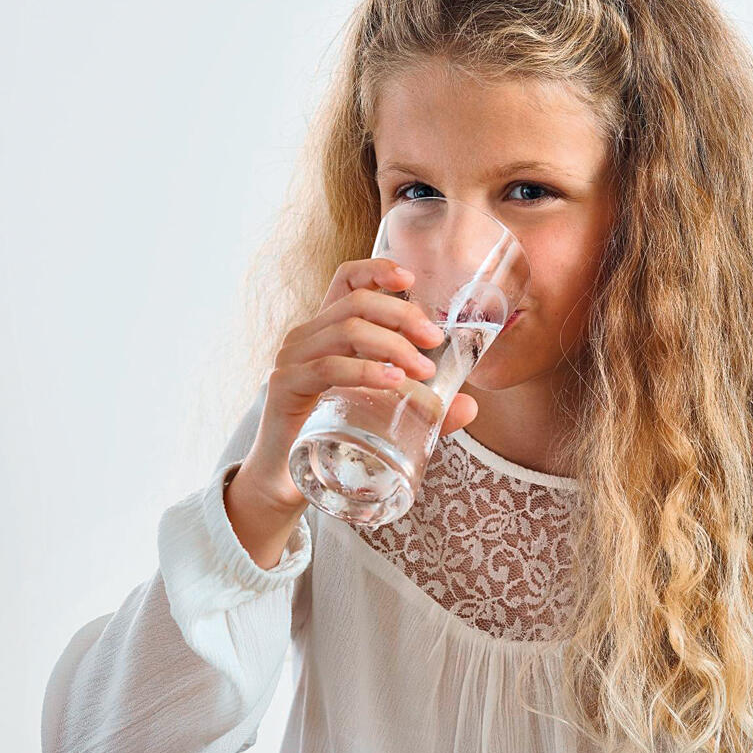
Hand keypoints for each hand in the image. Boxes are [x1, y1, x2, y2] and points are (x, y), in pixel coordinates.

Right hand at [238, 257, 478, 512]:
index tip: (411, 280)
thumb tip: (469, 407)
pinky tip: (393, 382)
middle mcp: (306, 338)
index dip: (377, 270)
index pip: (346, 281)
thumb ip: (423, 409)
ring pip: (346, 330)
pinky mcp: (285, 388)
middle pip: (356, 302)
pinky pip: (328, 367)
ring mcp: (292, 360)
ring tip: (422, 371)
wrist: (283, 482)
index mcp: (327, 333)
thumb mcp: (381, 415)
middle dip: (403, 315)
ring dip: (392, 345)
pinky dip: (365, 370)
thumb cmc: (331, 440)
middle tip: (435, 341)